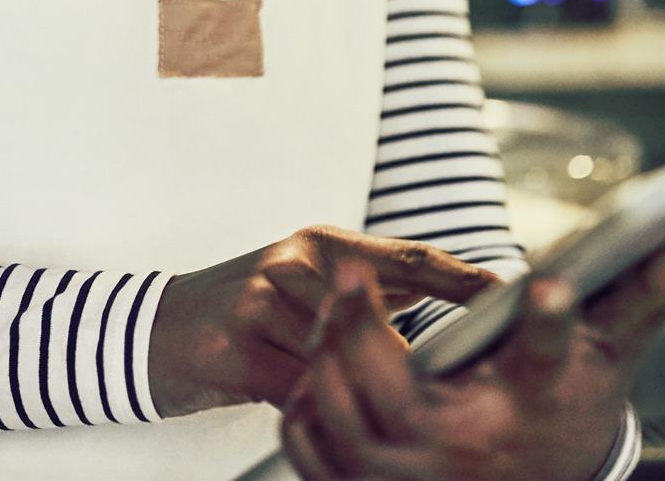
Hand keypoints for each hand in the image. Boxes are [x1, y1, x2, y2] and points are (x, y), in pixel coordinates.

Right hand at [148, 225, 497, 416]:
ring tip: (387, 414)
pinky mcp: (237, 342)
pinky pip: (296, 386)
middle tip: (457, 383)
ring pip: (337, 358)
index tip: (509, 296)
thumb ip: (363, 295)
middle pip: (377, 317)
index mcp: (321, 244)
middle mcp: (295, 263)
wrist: (155, 330)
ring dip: (359, 391)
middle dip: (413, 357)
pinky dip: (315, 407)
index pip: (408, 257)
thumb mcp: (305, 286)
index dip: (461, 279)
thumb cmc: (243, 312)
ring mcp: (262, 300)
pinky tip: (328, 419)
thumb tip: (441, 310)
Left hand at [280, 235, 664, 480]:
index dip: (554, 324)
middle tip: (349, 275)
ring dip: (326, 360)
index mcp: (537, 407)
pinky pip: (314, 450)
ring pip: (343, 418)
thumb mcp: (612, 353)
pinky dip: (306, 408)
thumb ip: (647, 290)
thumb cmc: (570, 406)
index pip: (549, 361)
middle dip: (364, 330)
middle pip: (399, 394)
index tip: (553, 284)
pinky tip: (317, 369)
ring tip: (332, 311)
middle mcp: (473, 452)